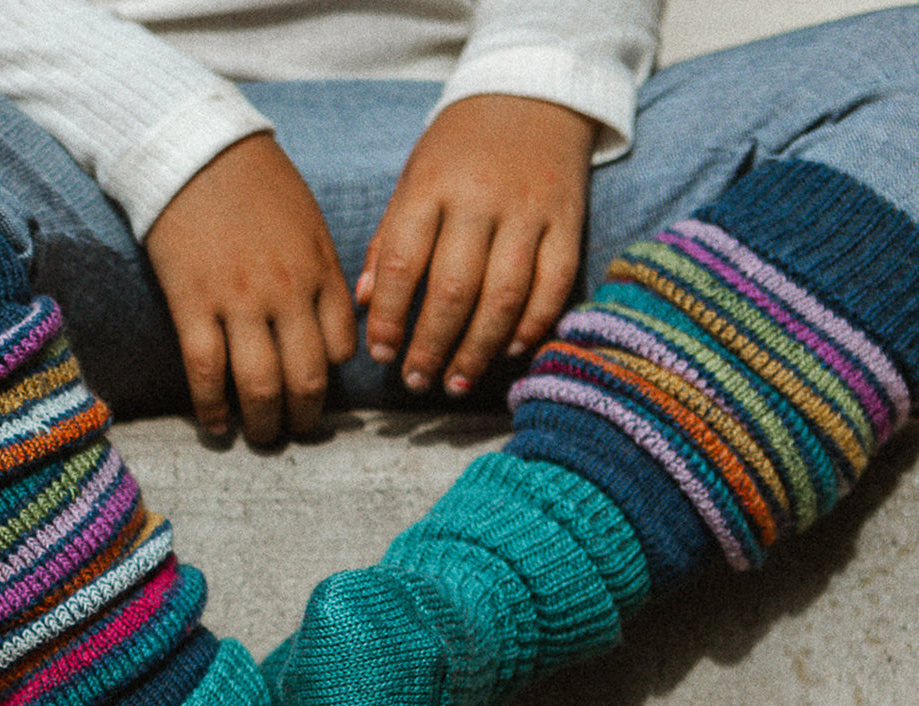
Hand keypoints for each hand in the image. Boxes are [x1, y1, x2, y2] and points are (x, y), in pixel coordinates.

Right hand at [145, 133, 355, 442]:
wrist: (194, 147)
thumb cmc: (256, 182)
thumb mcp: (310, 223)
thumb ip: (325, 276)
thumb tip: (332, 331)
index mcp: (320, 273)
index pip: (340, 349)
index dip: (332, 379)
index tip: (319, 392)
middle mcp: (286, 293)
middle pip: (306, 378)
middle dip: (304, 417)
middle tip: (295, 432)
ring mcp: (239, 301)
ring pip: (260, 384)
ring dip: (263, 422)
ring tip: (261, 437)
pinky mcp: (193, 303)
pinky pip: (207, 370)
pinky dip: (213, 406)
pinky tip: (217, 424)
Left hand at [357, 95, 596, 395]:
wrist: (534, 93)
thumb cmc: (458, 150)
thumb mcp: (412, 181)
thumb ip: (388, 241)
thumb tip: (366, 303)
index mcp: (430, 187)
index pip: (403, 263)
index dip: (390, 318)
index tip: (382, 355)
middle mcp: (480, 199)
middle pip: (454, 289)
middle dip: (432, 346)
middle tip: (417, 382)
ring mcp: (529, 211)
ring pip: (504, 296)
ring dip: (478, 350)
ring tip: (457, 383)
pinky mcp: (569, 221)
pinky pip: (553, 285)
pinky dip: (532, 325)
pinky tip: (509, 352)